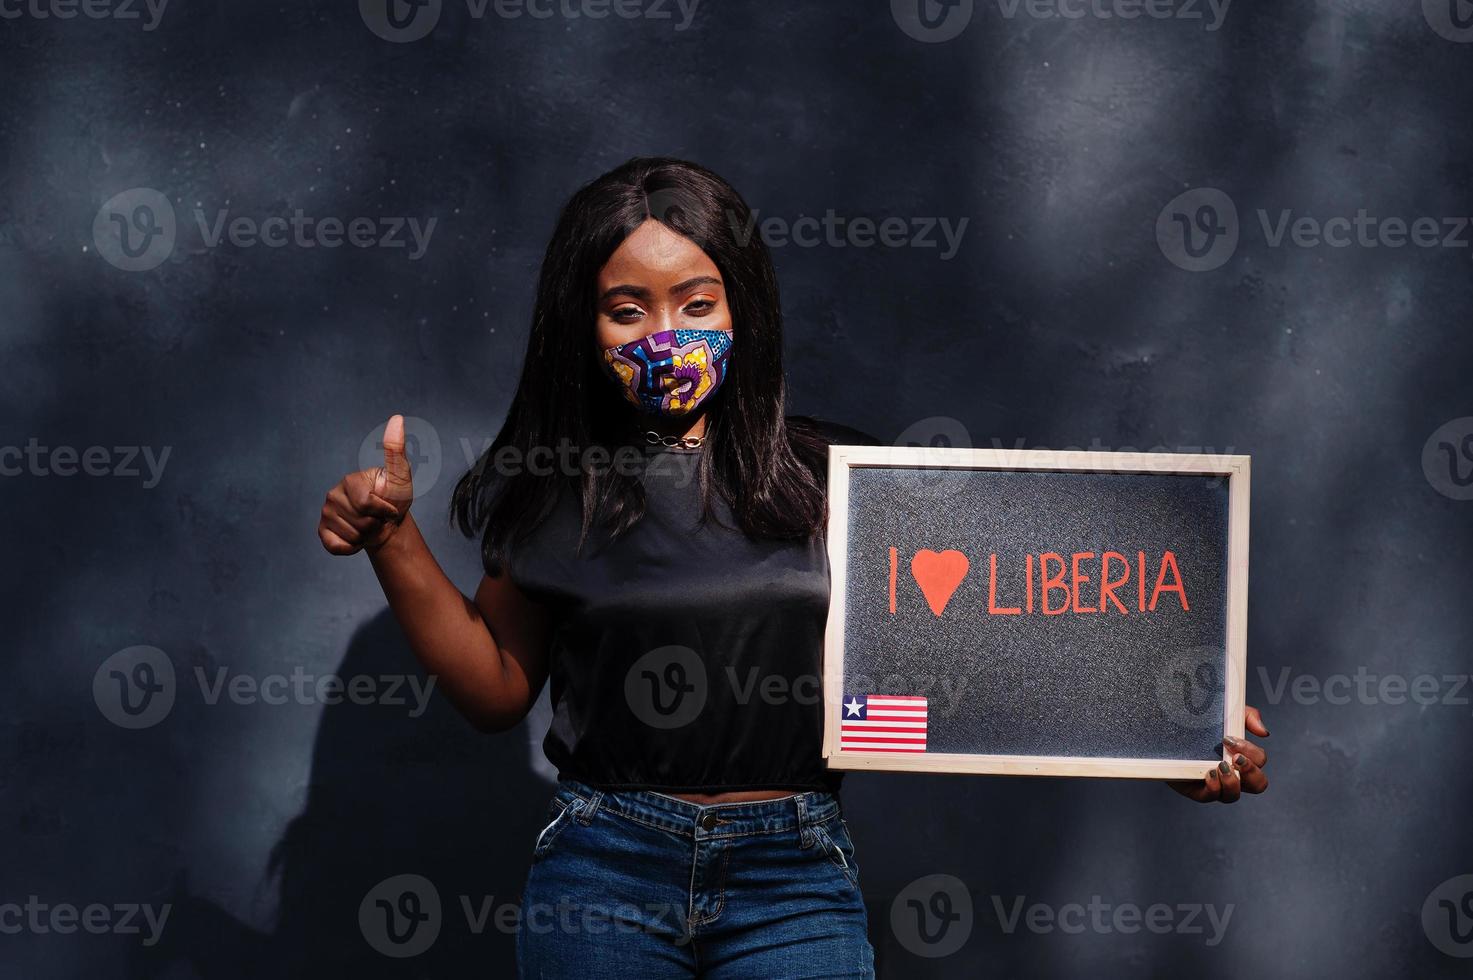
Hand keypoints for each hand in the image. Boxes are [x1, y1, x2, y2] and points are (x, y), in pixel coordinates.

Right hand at [317, 414, 415, 554]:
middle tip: (378, 518)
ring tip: (368, 526)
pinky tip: (356, 538)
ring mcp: (325, 514)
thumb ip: (396, 451)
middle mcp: (332, 494)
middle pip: (360, 521)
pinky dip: (350, 548)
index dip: (384, 510)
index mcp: (350, 480)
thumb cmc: (394, 500)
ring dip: (366, 536)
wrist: (387, 526)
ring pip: (351, 535)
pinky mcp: (322, 532)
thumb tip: (397, 418)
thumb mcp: (400, 476)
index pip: (367, 503)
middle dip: (376, 524)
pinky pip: (336, 546)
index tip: (389, 506)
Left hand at [1167, 705, 1269, 803]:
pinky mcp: (1196, 789)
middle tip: (1235, 758)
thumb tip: (1264, 733)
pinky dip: (1213, 787)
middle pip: (1258, 784)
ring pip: (1233, 795)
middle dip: (1251, 771)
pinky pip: (1209, 797)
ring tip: (1221, 766)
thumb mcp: (1225, 713)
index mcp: (1242, 757)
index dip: (1252, 753)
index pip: (1260, 761)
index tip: (1230, 739)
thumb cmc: (1201, 723)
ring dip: (1232, 782)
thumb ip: (1247, 716)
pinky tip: (1209, 774)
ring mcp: (1216, 784)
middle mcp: (1233, 773)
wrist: (1167, 728)